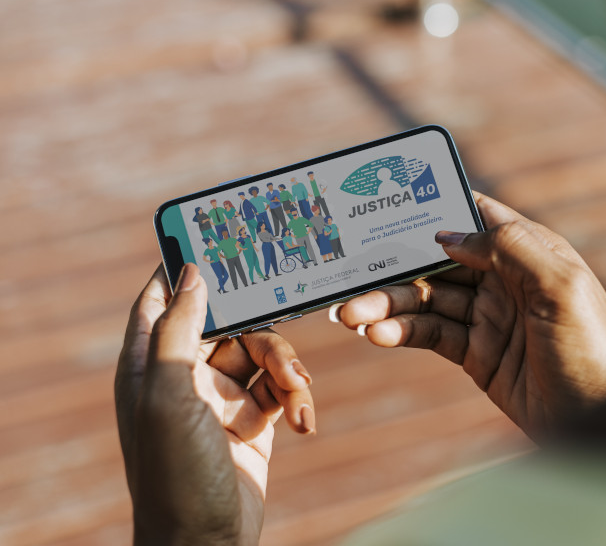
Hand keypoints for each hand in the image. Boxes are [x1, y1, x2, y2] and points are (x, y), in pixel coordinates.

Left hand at [115, 264, 314, 544]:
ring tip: (300, 395)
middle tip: (291, 312)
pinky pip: (282, 390)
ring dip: (288, 370)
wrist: (208, 544)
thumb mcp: (169, 394)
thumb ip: (178, 330)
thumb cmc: (175, 473)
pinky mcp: (253, 422)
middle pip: (230, 323)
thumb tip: (190, 272)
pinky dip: (297, 399)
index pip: (161, 299)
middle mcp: (185, 376)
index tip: (219, 241)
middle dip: (264, 327)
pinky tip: (304, 422)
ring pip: (264, 355)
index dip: (183, 269)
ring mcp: (221, 399)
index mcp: (150, 365)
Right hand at [333, 193, 605, 439]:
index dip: (435, 206)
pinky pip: (431, 334)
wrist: (600, 421)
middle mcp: (506, 279)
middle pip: (439, 262)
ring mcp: (488, 316)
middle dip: (396, 267)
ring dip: (388, 304)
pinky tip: (379, 335)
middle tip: (353, 276)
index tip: (389, 203)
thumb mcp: (561, 287)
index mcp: (530, 251)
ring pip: (428, 300)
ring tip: (353, 316)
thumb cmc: (593, 349)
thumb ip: (510, 248)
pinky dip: (402, 332)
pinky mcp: (476, 353)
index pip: (476, 215)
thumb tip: (451, 233)